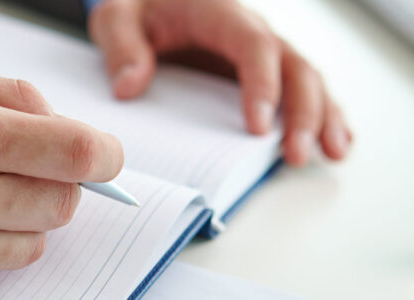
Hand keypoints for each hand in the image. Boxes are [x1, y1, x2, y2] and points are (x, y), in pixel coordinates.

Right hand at [0, 64, 122, 299]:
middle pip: (65, 201)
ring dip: (25, 218)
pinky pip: (1, 270)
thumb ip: (13, 97)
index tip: (106, 156)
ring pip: (38, 241)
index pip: (76, 152)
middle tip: (28, 170)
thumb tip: (66, 127)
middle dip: (60, 184)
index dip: (106, 155)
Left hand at [89, 0, 351, 165]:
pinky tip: (332, 143)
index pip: (253, 45)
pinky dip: (320, 116)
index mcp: (219, 13)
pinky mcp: (264, 73)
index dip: (262, 85)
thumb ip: (121, 47)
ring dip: (322, 117)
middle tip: (295, 155)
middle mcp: (251, 32)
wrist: (152, 4)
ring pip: (307, 80)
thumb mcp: (117, 19)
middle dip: (303, 112)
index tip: (257, 128)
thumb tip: (129, 87)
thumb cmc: (138, 10)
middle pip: (294, 66)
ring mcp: (263, 54)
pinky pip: (300, 91)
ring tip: (332, 154)